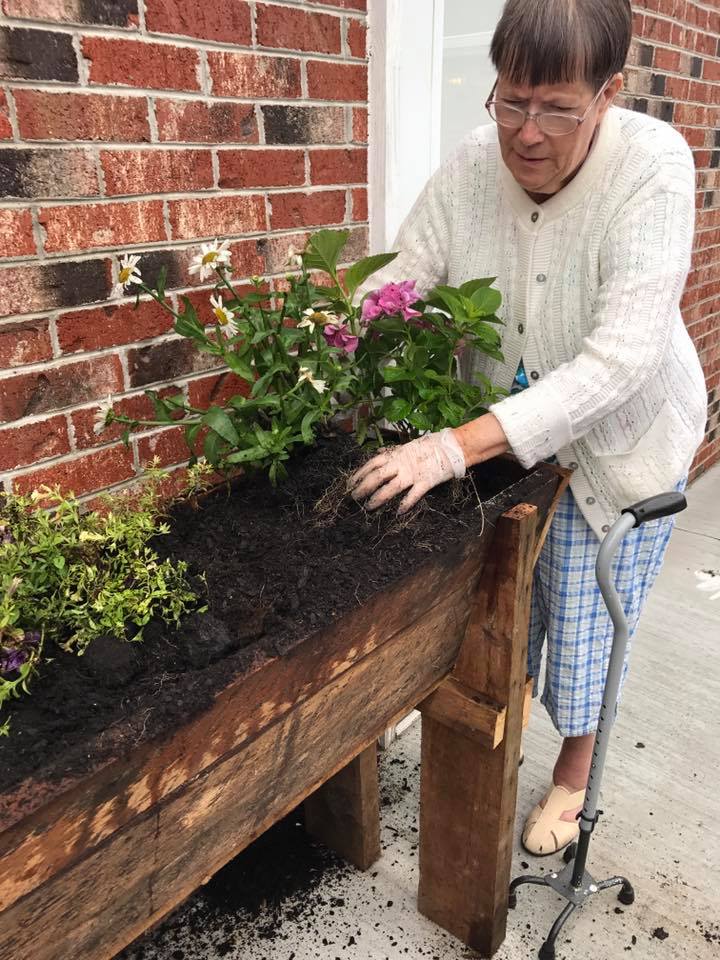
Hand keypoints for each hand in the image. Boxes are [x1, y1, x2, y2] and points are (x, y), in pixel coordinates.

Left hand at [349, 428, 465, 512]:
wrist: (451, 447)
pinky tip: (398, 512)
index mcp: (395, 455)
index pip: (372, 464)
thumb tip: (377, 453)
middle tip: (354, 497)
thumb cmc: (428, 446)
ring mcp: (413, 474)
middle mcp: (401, 464)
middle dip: (363, 487)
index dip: (359, 474)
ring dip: (378, 498)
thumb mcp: (406, 446)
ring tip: (369, 507)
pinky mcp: (426, 482)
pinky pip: (414, 494)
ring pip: (391, 487)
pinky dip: (406, 503)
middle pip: (377, 476)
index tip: (350, 483)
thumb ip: (392, 452)